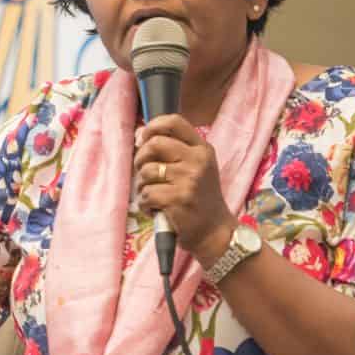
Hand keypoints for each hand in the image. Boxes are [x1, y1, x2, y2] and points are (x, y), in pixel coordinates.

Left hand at [134, 115, 235, 262]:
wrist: (214, 233)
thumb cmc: (200, 200)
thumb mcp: (198, 169)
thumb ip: (176, 152)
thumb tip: (140, 138)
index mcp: (202, 149)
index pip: (174, 122)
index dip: (152, 127)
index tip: (143, 139)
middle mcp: (197, 160)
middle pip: (153, 144)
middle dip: (140, 160)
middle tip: (144, 175)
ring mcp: (189, 179)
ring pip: (146, 171)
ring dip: (142, 187)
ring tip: (154, 197)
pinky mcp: (178, 199)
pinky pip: (146, 194)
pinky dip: (144, 205)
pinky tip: (155, 210)